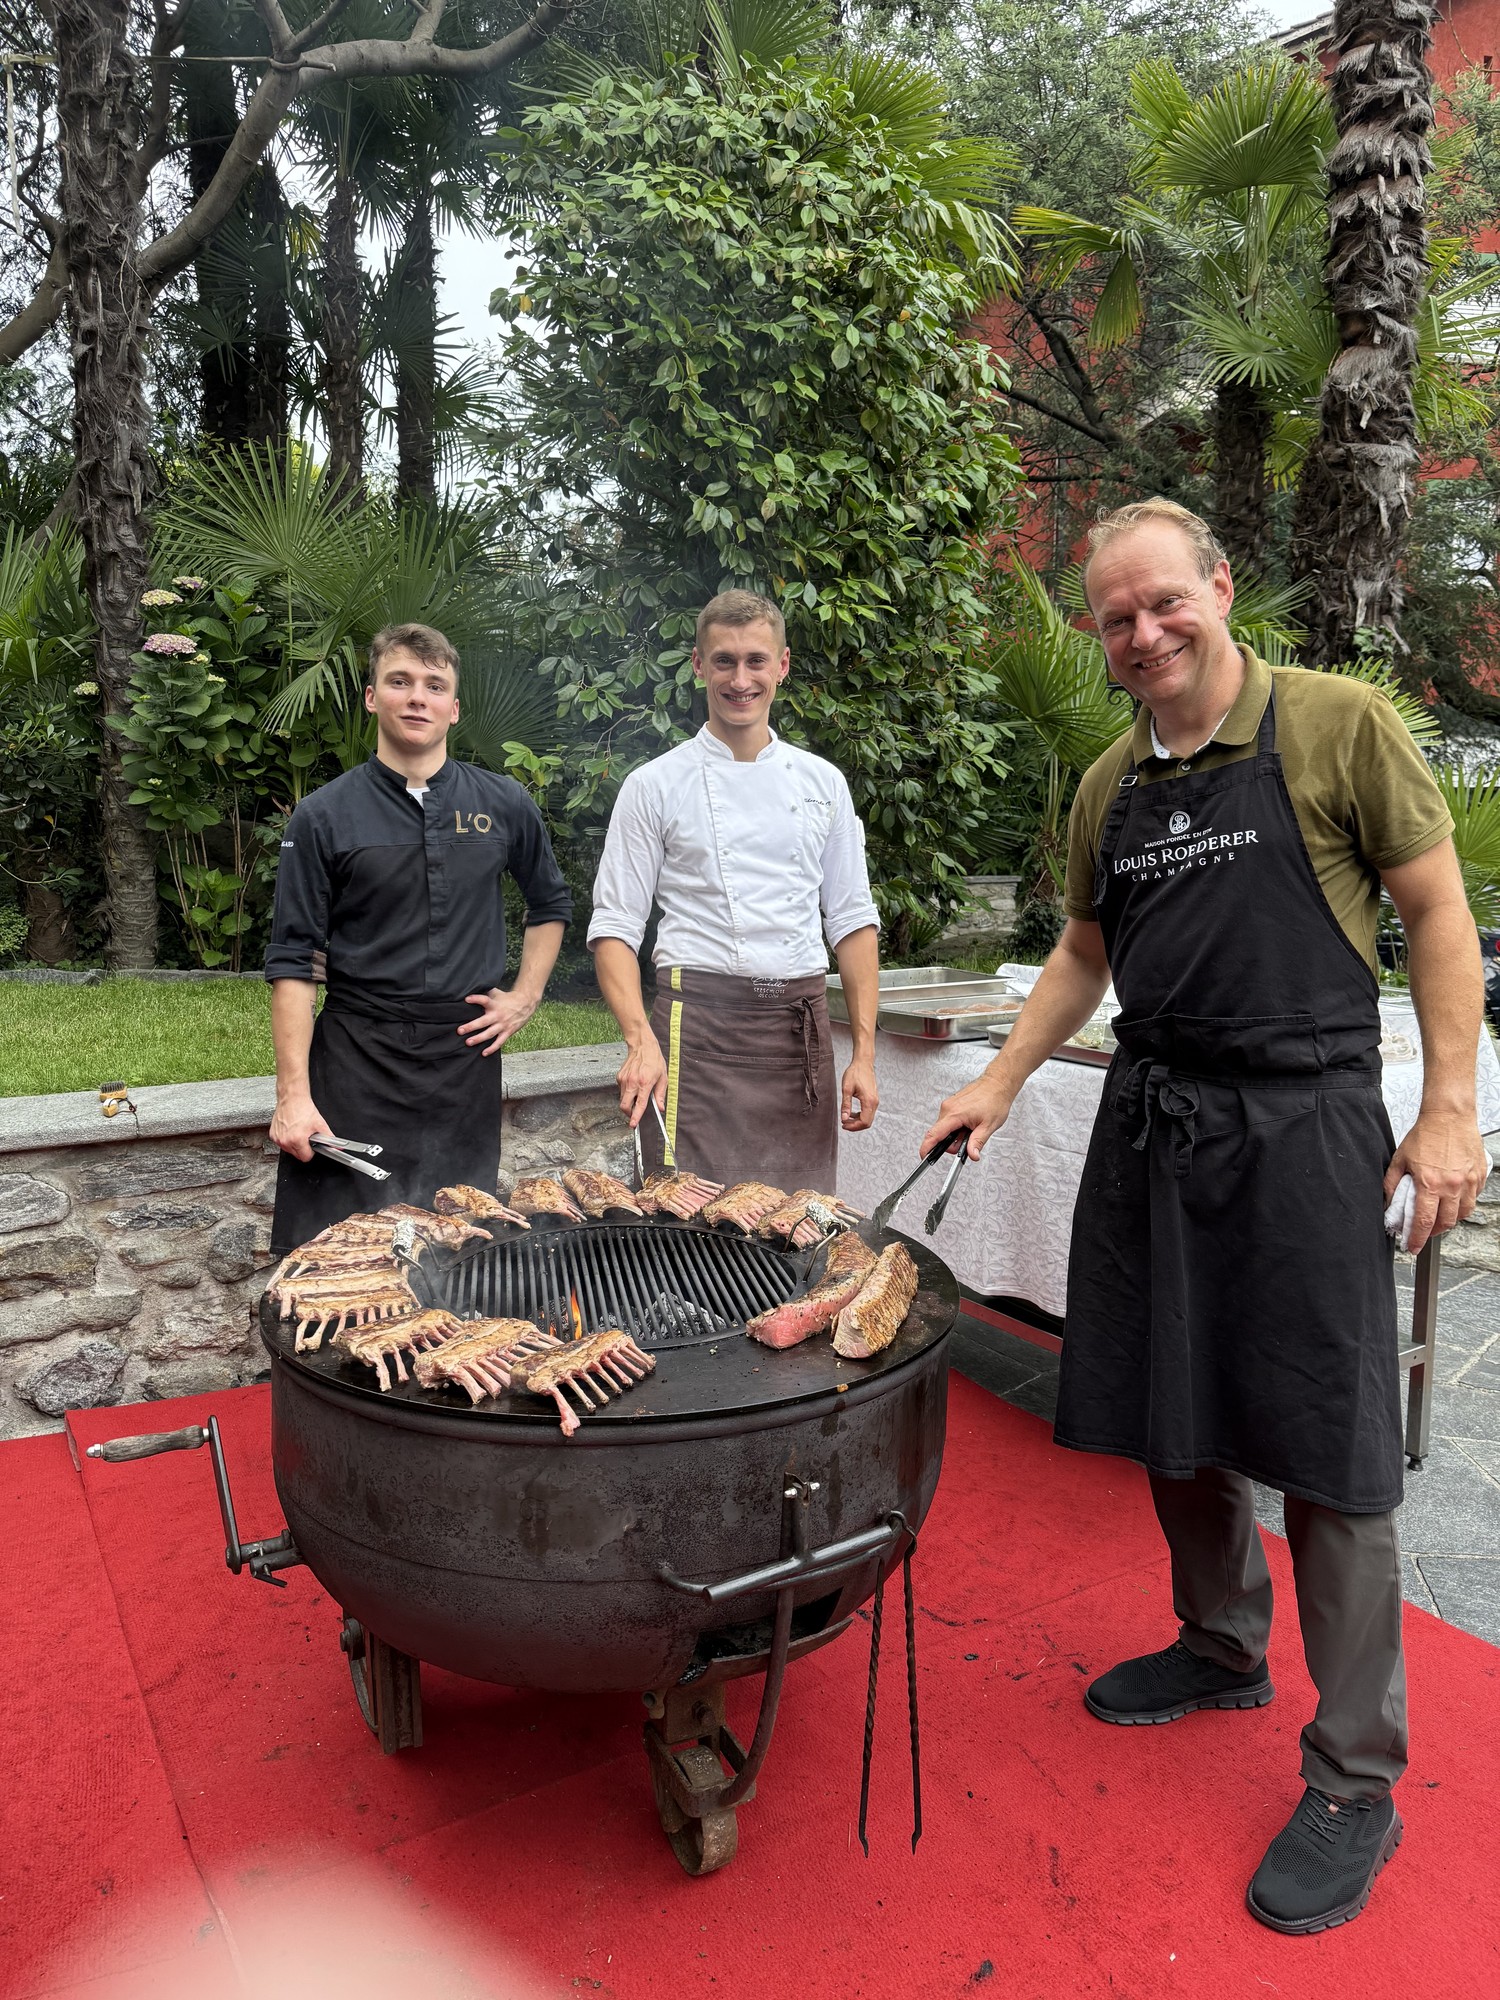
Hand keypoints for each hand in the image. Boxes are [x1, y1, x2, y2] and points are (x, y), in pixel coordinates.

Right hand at [270, 1092, 330, 1163]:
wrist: (292, 1098)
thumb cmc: (303, 1109)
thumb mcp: (320, 1124)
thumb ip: (329, 1138)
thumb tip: (336, 1146)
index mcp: (297, 1140)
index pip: (305, 1158)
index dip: (311, 1152)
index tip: (312, 1146)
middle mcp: (286, 1141)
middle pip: (297, 1155)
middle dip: (303, 1148)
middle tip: (306, 1136)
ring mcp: (278, 1138)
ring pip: (289, 1150)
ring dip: (294, 1144)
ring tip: (298, 1132)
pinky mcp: (273, 1135)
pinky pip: (282, 1143)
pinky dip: (286, 1139)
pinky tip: (291, 1130)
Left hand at [460, 987, 537, 1056]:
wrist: (526, 1004)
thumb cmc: (508, 998)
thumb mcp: (497, 993)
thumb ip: (485, 993)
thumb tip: (471, 989)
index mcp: (494, 1004)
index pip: (484, 1000)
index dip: (476, 999)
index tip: (467, 999)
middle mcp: (498, 1015)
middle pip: (483, 1021)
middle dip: (471, 1026)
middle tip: (460, 1030)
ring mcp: (503, 1025)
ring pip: (489, 1033)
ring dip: (479, 1038)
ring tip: (468, 1042)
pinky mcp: (508, 1032)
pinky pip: (499, 1042)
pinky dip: (492, 1048)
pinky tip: (484, 1053)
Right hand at [617, 1034, 667, 1128]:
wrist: (642, 1046)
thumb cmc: (654, 1060)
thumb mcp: (663, 1077)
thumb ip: (660, 1094)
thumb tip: (660, 1108)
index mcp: (645, 1083)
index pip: (639, 1104)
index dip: (636, 1116)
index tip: (633, 1124)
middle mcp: (632, 1082)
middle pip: (624, 1105)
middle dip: (628, 1113)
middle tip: (635, 1113)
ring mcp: (624, 1080)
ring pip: (622, 1099)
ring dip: (628, 1102)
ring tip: (637, 1094)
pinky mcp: (619, 1077)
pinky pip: (621, 1090)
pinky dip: (627, 1092)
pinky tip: (634, 1085)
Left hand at [841, 1052, 877, 1130]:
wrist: (863, 1063)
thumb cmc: (855, 1073)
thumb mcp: (847, 1089)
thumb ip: (846, 1105)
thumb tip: (844, 1118)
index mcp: (869, 1101)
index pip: (864, 1122)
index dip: (853, 1126)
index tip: (843, 1125)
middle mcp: (874, 1103)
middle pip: (867, 1122)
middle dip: (855, 1126)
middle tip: (844, 1123)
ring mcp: (875, 1101)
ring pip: (868, 1118)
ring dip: (857, 1121)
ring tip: (846, 1118)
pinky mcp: (873, 1099)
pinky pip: (868, 1112)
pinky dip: (860, 1116)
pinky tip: (851, 1113)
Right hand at [920, 1073, 1015, 1162]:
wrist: (998, 1083)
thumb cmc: (995, 1099)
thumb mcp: (988, 1126)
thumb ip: (977, 1142)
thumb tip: (972, 1155)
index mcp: (954, 1114)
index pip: (934, 1134)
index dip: (927, 1148)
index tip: (924, 1156)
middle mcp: (948, 1108)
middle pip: (940, 1134)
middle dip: (952, 1143)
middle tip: (969, 1141)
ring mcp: (949, 1105)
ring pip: (945, 1128)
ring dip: (956, 1134)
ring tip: (972, 1129)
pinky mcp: (951, 1103)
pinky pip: (948, 1120)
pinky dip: (957, 1126)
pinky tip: (969, 1123)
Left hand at [1384, 1108, 1488, 1252]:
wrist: (1449, 1116)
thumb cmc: (1426, 1135)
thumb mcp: (1400, 1160)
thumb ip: (1392, 1184)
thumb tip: (1389, 1204)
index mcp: (1429, 1184)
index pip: (1424, 1222)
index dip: (1417, 1239)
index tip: (1412, 1247)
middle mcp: (1451, 1186)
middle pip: (1446, 1223)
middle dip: (1433, 1232)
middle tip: (1424, 1231)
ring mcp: (1467, 1182)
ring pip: (1462, 1214)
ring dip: (1450, 1220)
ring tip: (1438, 1216)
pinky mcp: (1478, 1176)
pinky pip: (1473, 1199)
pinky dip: (1463, 1204)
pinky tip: (1452, 1199)